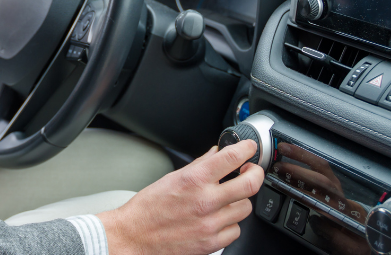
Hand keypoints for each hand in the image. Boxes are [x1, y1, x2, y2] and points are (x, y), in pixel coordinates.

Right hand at [98, 140, 264, 254]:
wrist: (134, 236)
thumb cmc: (148, 208)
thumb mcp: (172, 178)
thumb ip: (199, 165)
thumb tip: (217, 154)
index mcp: (194, 180)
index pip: (231, 157)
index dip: (246, 148)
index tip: (248, 147)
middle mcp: (205, 201)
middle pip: (250, 184)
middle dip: (256, 173)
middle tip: (251, 170)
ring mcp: (211, 224)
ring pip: (245, 208)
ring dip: (239, 200)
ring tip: (227, 199)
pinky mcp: (212, 243)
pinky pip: (235, 230)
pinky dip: (230, 223)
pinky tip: (218, 218)